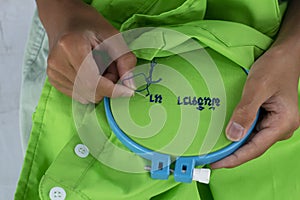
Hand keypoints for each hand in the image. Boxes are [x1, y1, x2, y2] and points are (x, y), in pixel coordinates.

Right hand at [37, 0, 135, 103]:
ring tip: (99, 67)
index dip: (113, 90)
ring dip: (99, 88)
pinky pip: (78, 95)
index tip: (128, 91)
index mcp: (71, 47)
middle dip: (107, 86)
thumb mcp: (114, 37)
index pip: (93, 82)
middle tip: (111, 68)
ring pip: (86, 96)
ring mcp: (53, 72)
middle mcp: (58, 62)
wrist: (67, 20)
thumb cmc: (91, 26)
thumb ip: (125, 60)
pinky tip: (90, 72)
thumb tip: (130, 86)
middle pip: (90, 91)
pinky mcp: (53, 79)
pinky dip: (90, 89)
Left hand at [211, 46, 299, 168]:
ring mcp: (276, 123)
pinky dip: (239, 135)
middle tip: (210, 159)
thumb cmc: (275, 67)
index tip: (215, 164)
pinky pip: (252, 131)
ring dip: (235, 146)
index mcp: (283, 123)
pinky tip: (226, 136)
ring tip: (214, 151)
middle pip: (253, 147)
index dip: (234, 159)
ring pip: (252, 140)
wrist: (285, 55)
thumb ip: (245, 112)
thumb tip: (232, 136)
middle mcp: (281, 127)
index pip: (255, 148)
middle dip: (232, 155)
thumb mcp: (257, 87)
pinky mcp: (269, 118)